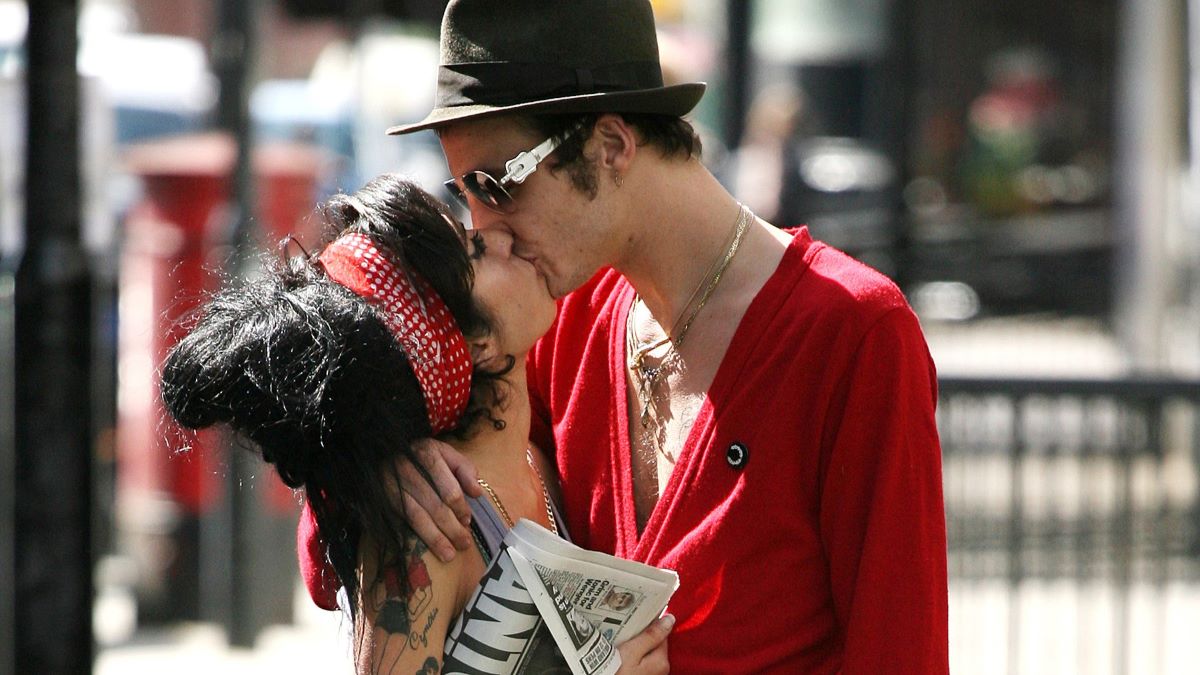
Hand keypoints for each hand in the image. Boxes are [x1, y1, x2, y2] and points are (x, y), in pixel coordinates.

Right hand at [389, 438, 482, 561]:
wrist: (381, 452)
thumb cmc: (421, 455)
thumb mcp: (445, 452)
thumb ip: (464, 469)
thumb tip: (477, 493)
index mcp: (428, 457)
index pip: (449, 490)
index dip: (460, 509)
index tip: (468, 522)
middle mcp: (409, 471)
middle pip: (435, 507)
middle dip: (451, 529)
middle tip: (464, 545)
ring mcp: (393, 487)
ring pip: (416, 518)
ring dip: (434, 539)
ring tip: (449, 555)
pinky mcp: (383, 500)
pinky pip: (399, 522)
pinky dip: (412, 537)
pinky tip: (422, 550)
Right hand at [615, 614, 672, 674]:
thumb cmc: (616, 670)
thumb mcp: (633, 649)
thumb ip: (652, 635)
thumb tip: (669, 620)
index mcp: (662, 661)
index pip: (663, 636)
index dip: (650, 627)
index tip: (637, 622)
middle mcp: (661, 671)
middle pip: (655, 646)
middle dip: (644, 638)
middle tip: (628, 634)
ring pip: (648, 655)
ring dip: (638, 648)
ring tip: (623, 644)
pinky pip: (641, 663)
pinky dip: (634, 658)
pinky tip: (623, 656)